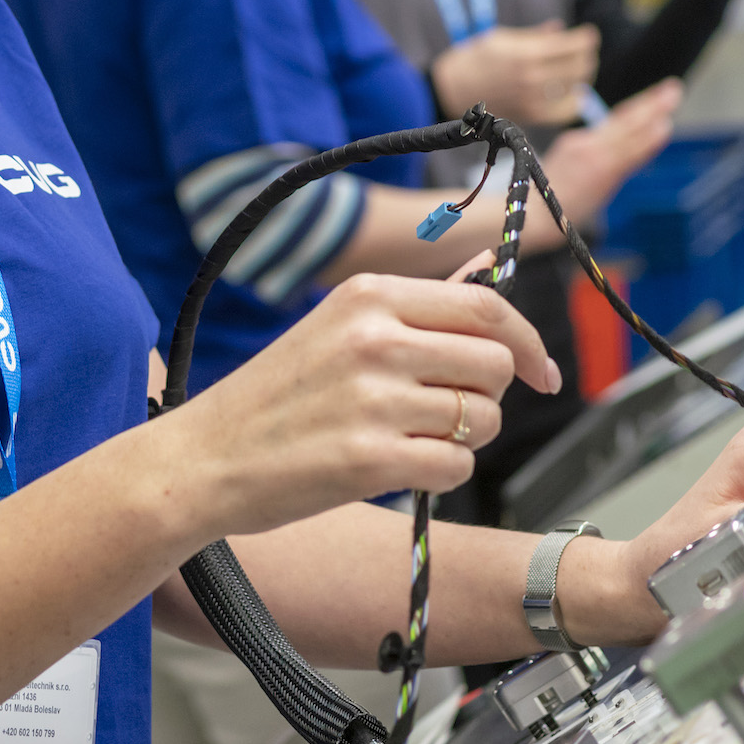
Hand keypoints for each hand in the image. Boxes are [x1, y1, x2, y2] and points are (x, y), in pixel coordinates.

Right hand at [185, 267, 556, 537]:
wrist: (203, 458)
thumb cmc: (273, 397)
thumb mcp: (339, 326)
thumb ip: (420, 306)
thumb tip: (489, 270)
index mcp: (367, 296)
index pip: (486, 308)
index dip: (527, 343)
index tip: (539, 372)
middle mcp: (373, 339)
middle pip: (494, 364)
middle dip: (490, 395)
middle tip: (453, 412)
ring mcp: (371, 400)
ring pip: (482, 418)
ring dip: (464, 438)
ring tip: (413, 438)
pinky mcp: (368, 460)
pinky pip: (456, 466)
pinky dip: (442, 474)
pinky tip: (401, 468)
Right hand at [429, 22, 601, 129]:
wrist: (452, 89)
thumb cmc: (475, 58)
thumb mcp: (502, 37)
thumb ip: (535, 36)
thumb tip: (560, 29)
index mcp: (526, 53)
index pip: (571, 45)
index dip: (586, 39)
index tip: (590, 35)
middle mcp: (532, 78)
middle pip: (579, 67)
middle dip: (587, 56)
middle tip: (586, 51)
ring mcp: (533, 99)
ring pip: (576, 88)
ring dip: (583, 77)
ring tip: (579, 70)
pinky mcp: (531, 116)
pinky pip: (565, 112)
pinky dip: (574, 102)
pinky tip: (573, 94)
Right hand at [533, 80, 679, 225]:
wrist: (535, 217)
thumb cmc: (547, 198)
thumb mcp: (564, 169)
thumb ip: (588, 154)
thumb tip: (615, 149)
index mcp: (578, 142)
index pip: (617, 121)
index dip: (639, 107)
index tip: (658, 96)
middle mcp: (588, 144)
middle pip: (626, 119)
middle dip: (651, 102)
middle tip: (673, 88)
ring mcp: (597, 156)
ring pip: (631, 130)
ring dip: (653, 112)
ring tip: (672, 97)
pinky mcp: (603, 171)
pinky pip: (632, 151)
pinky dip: (648, 138)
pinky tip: (662, 128)